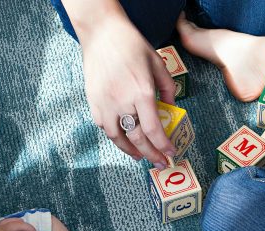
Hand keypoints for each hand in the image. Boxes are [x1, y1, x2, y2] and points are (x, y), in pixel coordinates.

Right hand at [78, 14, 176, 167]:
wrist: (102, 33)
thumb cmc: (132, 45)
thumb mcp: (158, 64)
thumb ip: (168, 89)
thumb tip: (171, 109)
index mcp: (141, 92)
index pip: (154, 130)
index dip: (163, 146)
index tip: (170, 154)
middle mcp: (122, 102)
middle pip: (138, 139)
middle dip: (151, 154)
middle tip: (160, 163)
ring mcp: (105, 104)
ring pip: (118, 138)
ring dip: (131, 151)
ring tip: (141, 155)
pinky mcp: (93, 102)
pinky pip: (105, 127)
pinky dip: (115, 136)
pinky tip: (124, 138)